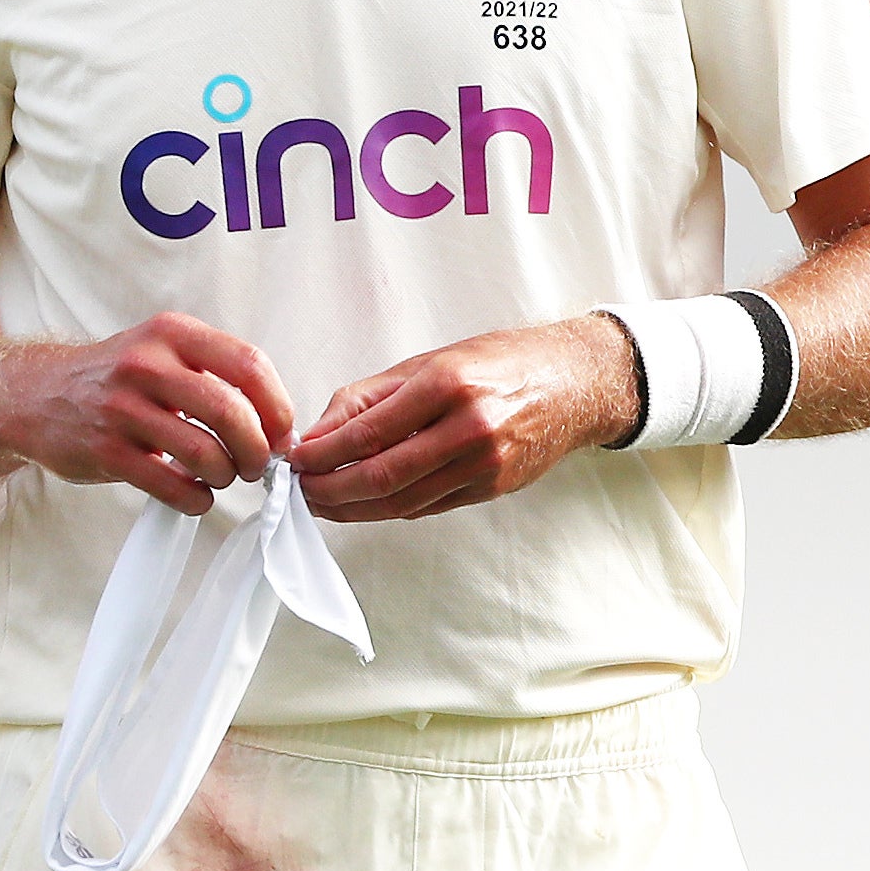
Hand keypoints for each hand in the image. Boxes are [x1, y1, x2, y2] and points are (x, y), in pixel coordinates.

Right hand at [0, 312, 294, 514]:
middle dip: (257, 449)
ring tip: (222, 476)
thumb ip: (215, 374)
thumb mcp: (162, 349)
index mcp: (171, 334)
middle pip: (231, 411)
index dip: (277, 406)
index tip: (282, 433)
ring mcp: (122, 408)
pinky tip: (195, 494)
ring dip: (226, 475)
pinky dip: (196, 498)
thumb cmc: (116, 378)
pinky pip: (171, 485)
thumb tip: (277, 424)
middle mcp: (146, 364)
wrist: (38, 394)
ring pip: (204, 453)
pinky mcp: (106, 451)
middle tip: (258, 465)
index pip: (249, 364)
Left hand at [290, 316, 634, 521]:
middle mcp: (469, 427)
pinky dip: (388, 508)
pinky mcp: (492, 489)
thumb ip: (368, 398)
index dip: (323, 453)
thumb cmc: (499, 363)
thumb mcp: (428, 362)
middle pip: (382, 476)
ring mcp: (484, 463)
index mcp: (447, 385)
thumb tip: (317, 433)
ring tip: (322, 501)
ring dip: (353, 507)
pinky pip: (427, 507)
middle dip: (330, 489)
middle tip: (300, 489)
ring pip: (402, 501)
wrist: (573, 383)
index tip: (296, 458)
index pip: (368, 433)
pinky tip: (363, 503)